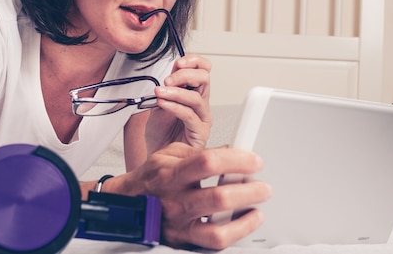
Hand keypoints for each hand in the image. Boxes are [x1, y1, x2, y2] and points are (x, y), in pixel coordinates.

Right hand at [107, 143, 271, 248]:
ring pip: (218, 228)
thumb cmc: (152, 178)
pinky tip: (246, 221)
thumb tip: (232, 150)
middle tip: (263, 185)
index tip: (254, 160)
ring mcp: (180, 224)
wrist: (129, 203)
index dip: (237, 160)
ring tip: (258, 205)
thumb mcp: (169, 154)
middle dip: (249, 190)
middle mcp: (175, 200)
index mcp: (170, 173)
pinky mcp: (184, 240)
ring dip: (246, 216)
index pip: (208, 163)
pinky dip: (237, 232)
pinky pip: (215, 243)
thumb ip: (200, 152)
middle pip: (218, 198)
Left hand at [145, 54, 211, 152]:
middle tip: (167, 80)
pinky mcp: (199, 132)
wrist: (156, 154)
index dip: (194, 61)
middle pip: (205, 78)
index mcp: (194, 92)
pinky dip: (174, 107)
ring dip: (176, 92)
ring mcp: (202, 117)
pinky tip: (163, 104)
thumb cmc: (161, 132)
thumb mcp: (160, 102)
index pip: (203, 69)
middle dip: (184, 75)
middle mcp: (201, 103)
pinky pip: (189, 116)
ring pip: (197, 97)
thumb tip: (173, 69)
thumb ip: (167, 86)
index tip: (178, 62)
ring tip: (160, 93)